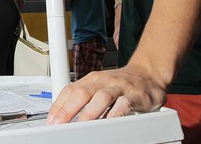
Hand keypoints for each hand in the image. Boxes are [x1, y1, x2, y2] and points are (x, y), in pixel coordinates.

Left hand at [46, 65, 165, 124]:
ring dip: (89, 113)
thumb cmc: (121, 83)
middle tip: (60, 124)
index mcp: (92, 79)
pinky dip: (115, 114)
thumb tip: (63, 115)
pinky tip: (109, 123)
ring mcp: (119, 87)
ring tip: (81, 126)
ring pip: (102, 97)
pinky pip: (124, 104)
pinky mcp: (136, 96)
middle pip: (82, 92)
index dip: (58, 106)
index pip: (70, 90)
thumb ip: (84, 98)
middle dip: (68, 110)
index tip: (52, 120)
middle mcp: (104, 81)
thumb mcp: (99, 86)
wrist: (148, 74)